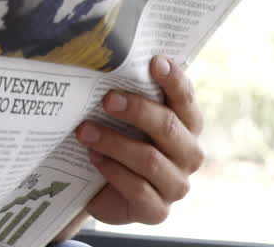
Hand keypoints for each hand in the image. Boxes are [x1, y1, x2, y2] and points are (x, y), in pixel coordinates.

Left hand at [76, 55, 204, 225]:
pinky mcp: (157, 211)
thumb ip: (128, 94)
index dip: (174, 80)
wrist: (101, 189)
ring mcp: (176, 185)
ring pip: (150, 160)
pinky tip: (93, 158)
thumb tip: (109, 62)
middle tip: (107, 99)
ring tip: (85, 130)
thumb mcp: (124, 117)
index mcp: (187, 126)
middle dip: (137, 110)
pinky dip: (113, 171)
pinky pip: (138, 189)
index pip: (185, 100)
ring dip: (114, 142)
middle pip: (169, 128)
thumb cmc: (118, 141)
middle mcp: (188, 154)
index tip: (155, 61)